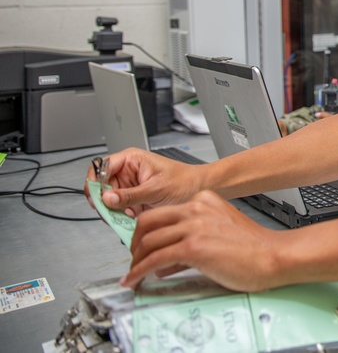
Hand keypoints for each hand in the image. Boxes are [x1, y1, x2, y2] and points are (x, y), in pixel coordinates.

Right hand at [84, 148, 201, 217]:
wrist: (201, 190)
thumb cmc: (185, 181)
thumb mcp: (156, 189)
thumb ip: (130, 195)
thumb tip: (107, 198)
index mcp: (131, 159)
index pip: (100, 167)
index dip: (95, 183)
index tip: (98, 199)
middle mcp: (127, 172)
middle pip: (101, 187)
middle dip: (106, 202)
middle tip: (114, 212)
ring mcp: (130, 187)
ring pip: (108, 201)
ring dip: (115, 211)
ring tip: (130, 215)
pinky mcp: (133, 200)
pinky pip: (118, 209)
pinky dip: (122, 217)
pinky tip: (134, 218)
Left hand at [123, 191, 282, 291]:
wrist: (273, 255)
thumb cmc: (255, 247)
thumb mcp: (221, 230)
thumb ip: (194, 237)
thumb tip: (168, 259)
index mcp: (205, 200)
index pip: (162, 212)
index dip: (147, 230)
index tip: (142, 243)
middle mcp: (196, 208)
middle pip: (148, 222)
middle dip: (135, 243)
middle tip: (134, 257)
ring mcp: (194, 226)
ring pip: (148, 241)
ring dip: (135, 261)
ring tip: (133, 273)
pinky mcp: (192, 247)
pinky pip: (155, 260)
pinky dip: (139, 271)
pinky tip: (135, 279)